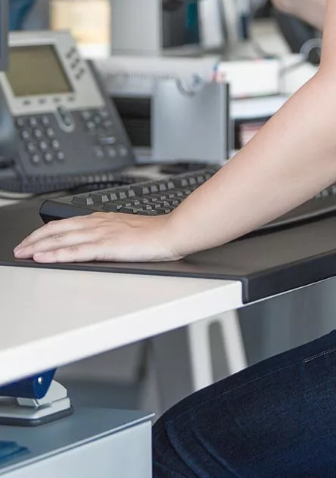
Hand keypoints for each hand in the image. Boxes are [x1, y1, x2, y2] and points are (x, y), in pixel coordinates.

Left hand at [14, 212, 182, 263]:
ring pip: (62, 239)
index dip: (45, 231)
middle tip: (19, 249)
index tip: (32, 239)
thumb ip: (112, 233)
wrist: (173, 232)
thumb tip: (100, 243)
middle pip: (58, 229)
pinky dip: (56, 254)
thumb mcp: (130, 229)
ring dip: (39, 247)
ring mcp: (102, 234)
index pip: (66, 223)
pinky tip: (44, 258)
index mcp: (104, 219)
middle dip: (34, 239)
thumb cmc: (158, 233)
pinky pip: (76, 251)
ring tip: (23, 254)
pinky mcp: (107, 246)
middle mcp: (99, 224)